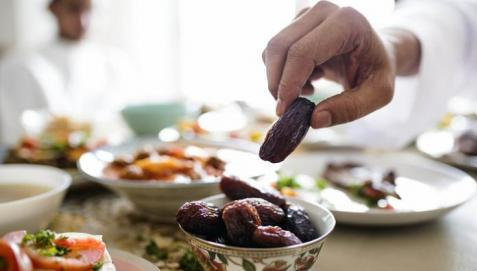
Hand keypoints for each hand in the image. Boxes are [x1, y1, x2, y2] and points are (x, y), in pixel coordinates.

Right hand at [263, 1, 394, 127]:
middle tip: (288, 108)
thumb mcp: (379, 94)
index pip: (303, 52)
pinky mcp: (296, 23)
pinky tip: (307, 80)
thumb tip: (313, 120)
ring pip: (272, 50)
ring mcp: (307, 14)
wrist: (376, 52)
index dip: (288, 83)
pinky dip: (282, 73)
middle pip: (280, 47)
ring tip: (308, 90)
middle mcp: (324, 11)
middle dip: (276, 83)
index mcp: (347, 22)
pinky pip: (274, 52)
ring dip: (280, 79)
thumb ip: (350, 108)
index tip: (284, 110)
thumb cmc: (378, 71)